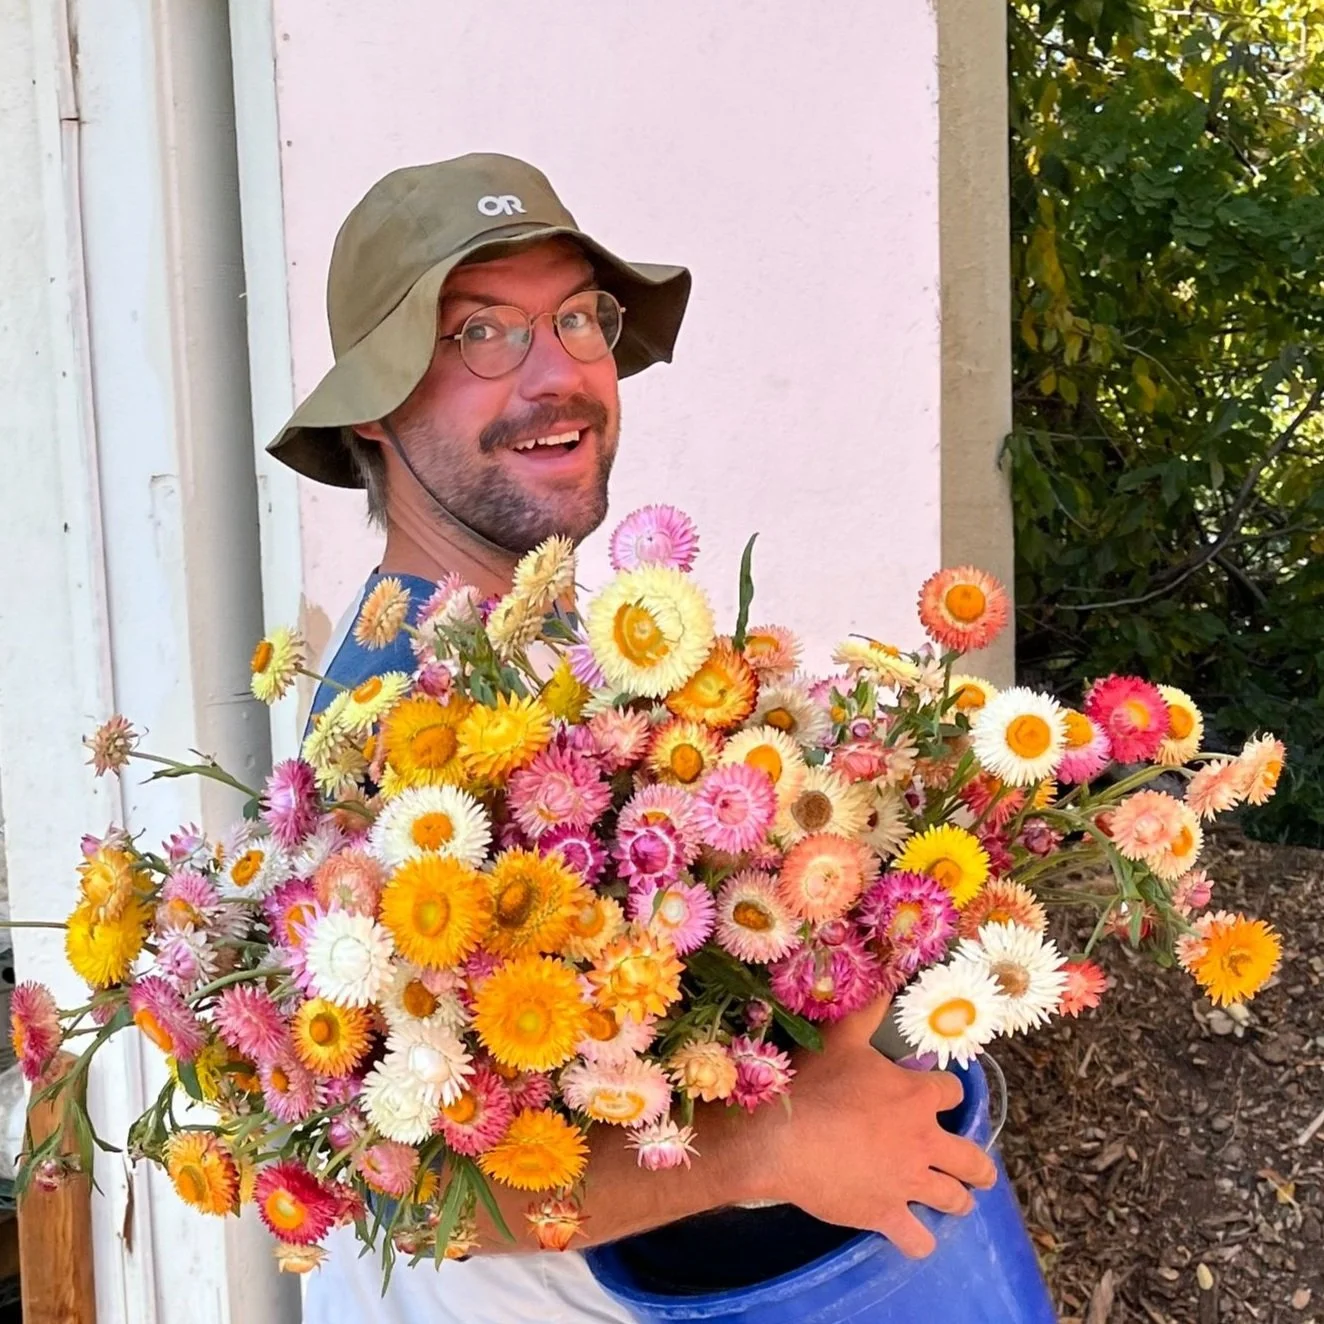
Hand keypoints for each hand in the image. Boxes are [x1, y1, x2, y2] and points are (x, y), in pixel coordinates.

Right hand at [750, 996, 998, 1257]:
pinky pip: (917, 1240)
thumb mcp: (841, 1037)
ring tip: (952, 1200)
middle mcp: (924, 1143)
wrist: (779, 1138)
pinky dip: (919, 1240)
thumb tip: (886, 980)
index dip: (945, 1093)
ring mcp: (908, 1183)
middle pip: (971, 1158)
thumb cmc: (813, 1083)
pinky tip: (915, 1236)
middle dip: (977, 1165)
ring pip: (954, 1201)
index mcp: (918, 1098)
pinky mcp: (886, 1215)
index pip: (952, 1094)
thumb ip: (867, 1011)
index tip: (937, 1095)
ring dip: (956, 1200)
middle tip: (974, 1168)